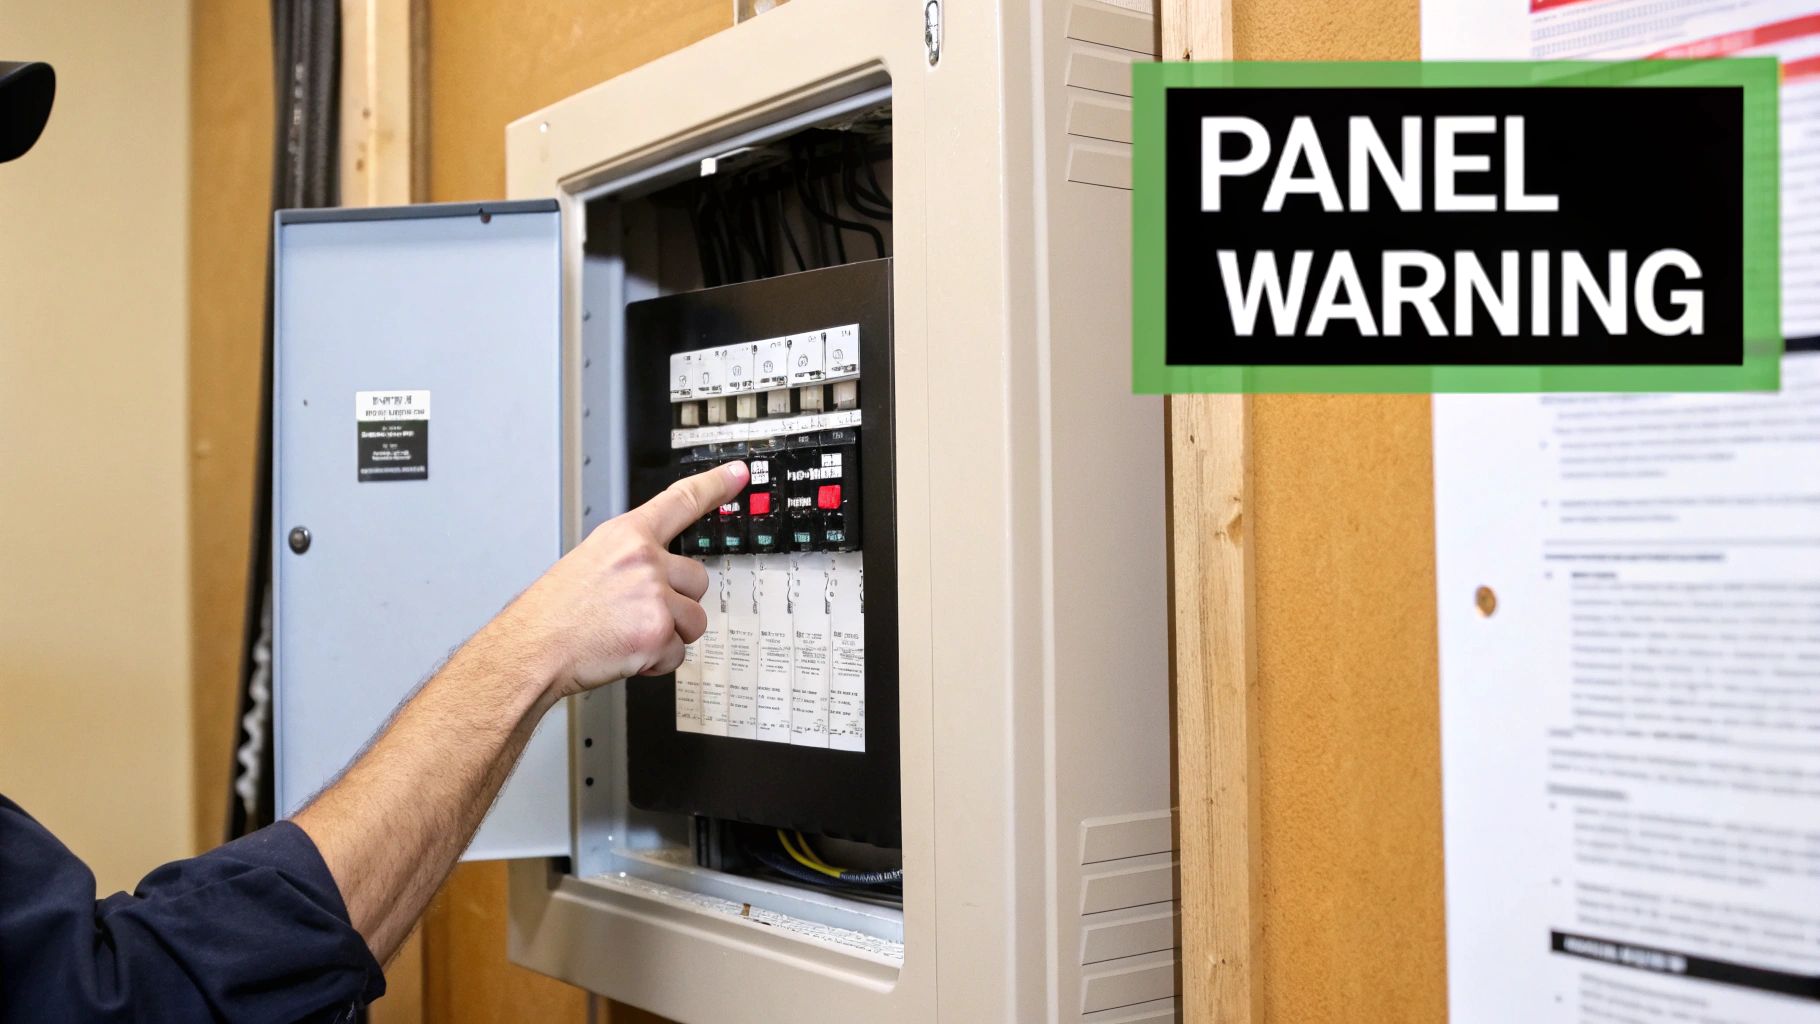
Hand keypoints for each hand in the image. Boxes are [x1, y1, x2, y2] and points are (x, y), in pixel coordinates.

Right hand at [498, 460, 748, 700]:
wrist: (532, 648)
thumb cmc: (552, 613)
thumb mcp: (589, 563)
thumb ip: (629, 560)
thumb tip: (656, 572)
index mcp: (626, 535)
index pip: (681, 500)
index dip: (715, 485)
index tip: (738, 474)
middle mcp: (644, 559)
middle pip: (698, 578)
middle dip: (677, 602)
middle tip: (638, 612)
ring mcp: (653, 594)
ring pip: (694, 619)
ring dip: (669, 634)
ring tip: (628, 633)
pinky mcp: (657, 630)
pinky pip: (678, 652)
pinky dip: (656, 661)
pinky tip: (626, 652)